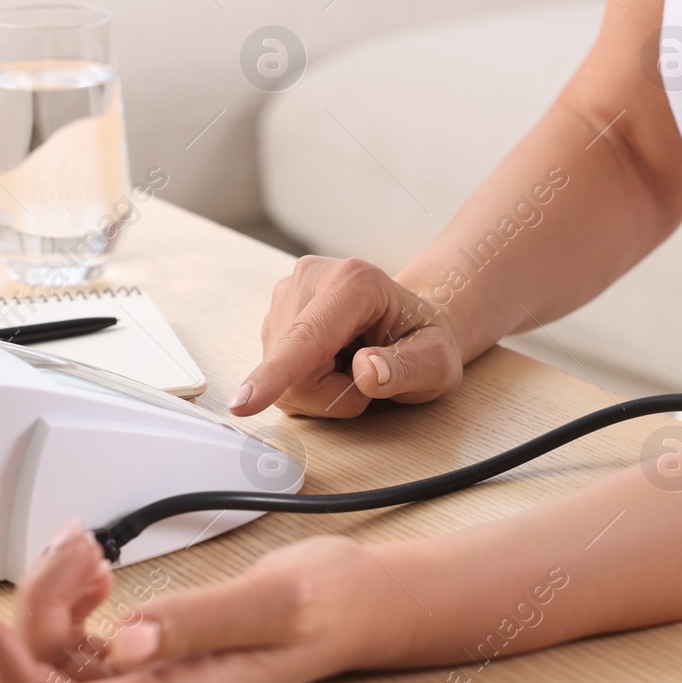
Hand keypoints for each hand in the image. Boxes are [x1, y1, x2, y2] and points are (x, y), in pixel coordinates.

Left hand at [0, 521, 410, 682]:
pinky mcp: (152, 652)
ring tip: (84, 545)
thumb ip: (197, 621)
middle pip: (57, 679)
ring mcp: (151, 677)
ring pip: (64, 657)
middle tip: (73, 544)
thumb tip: (123, 642)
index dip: (18, 678)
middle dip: (42, 609)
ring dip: (55, 598)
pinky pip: (85, 639)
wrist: (358, 601)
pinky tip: (94, 568)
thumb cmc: (329, 607)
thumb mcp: (275, 605)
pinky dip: (75, 597)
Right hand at [230, 256, 465, 417]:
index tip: (243, 403)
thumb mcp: (438, 362)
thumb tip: (367, 373)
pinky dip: (307, 383)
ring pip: (279, 374)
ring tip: (353, 366)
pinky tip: (332, 363)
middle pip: (291, 367)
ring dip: (319, 389)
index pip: (307, 338)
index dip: (276, 374)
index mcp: (354, 282)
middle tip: (370, 378)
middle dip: (329, 393)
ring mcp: (286, 296)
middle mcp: (311, 279)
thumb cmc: (424, 339)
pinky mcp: (274, 316)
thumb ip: (409, 368)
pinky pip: (276, 373)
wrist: (409, 321)